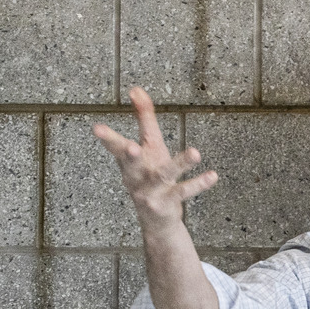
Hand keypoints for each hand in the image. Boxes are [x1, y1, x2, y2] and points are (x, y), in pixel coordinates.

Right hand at [92, 87, 218, 234]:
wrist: (156, 219)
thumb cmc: (150, 173)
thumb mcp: (150, 145)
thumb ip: (144, 117)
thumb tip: (136, 89)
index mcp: (130, 161)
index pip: (116, 146)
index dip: (107, 138)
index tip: (96, 128)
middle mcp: (136, 176)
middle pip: (131, 163)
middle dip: (129, 154)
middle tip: (131, 146)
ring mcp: (150, 191)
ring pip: (165, 175)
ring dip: (180, 163)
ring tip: (196, 152)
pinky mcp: (167, 202)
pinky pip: (183, 191)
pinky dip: (198, 183)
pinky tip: (213, 175)